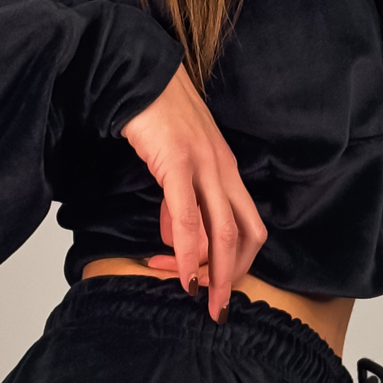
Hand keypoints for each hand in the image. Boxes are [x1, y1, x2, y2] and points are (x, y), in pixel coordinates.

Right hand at [121, 64, 266, 322]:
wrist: (136, 73)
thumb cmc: (153, 114)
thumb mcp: (172, 163)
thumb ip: (178, 199)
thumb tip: (174, 235)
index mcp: (225, 170)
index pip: (244, 225)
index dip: (232, 260)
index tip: (207, 282)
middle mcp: (223, 169)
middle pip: (246, 234)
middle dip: (236, 277)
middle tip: (220, 310)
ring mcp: (204, 165)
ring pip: (224, 231)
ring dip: (218, 274)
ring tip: (204, 302)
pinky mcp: (178, 162)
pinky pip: (188, 217)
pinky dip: (188, 251)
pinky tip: (181, 273)